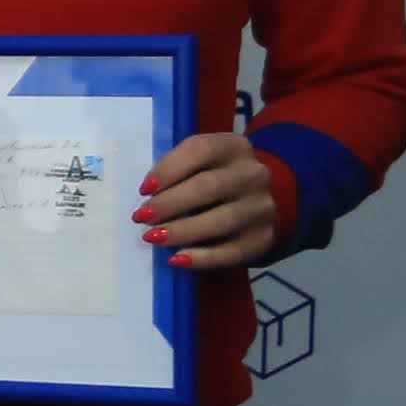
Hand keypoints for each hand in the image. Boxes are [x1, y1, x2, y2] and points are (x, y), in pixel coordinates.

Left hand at [136, 132, 281, 272]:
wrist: (254, 200)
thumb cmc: (213, 176)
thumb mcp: (199, 162)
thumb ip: (177, 169)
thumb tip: (148, 194)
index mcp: (233, 146)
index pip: (201, 150)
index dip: (169, 169)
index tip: (144, 189)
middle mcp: (254, 174)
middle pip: (210, 186)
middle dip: (170, 203)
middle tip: (142, 217)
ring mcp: (262, 207)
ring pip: (223, 220)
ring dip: (183, 230)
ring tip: (154, 237)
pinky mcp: (263, 238)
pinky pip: (233, 251)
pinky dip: (203, 257)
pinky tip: (178, 259)